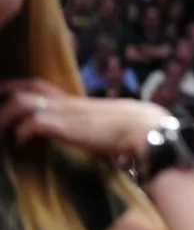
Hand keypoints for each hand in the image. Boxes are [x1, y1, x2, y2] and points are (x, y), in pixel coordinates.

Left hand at [0, 78, 169, 157]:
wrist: (143, 127)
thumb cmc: (129, 128)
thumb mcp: (103, 122)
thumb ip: (89, 124)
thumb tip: (87, 133)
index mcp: (74, 100)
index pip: (40, 85)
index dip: (16, 86)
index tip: (3, 92)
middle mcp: (66, 102)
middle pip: (26, 88)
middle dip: (4, 92)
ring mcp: (65, 112)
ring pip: (22, 103)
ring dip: (4, 117)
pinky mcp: (66, 126)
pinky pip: (33, 124)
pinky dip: (21, 134)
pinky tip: (20, 144)